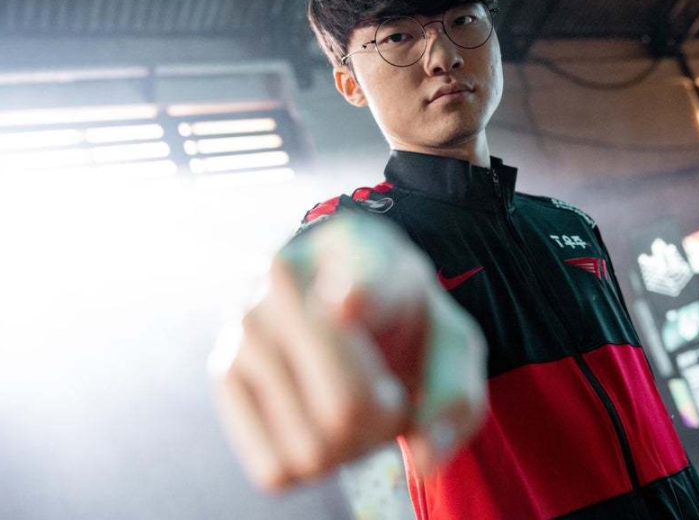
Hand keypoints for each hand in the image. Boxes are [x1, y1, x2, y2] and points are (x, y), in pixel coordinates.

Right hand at [208, 215, 487, 491]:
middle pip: (347, 409)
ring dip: (349, 447)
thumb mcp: (449, 343)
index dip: (358, 297)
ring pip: (312, 448)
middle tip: (389, 395)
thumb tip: (423, 458)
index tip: (348, 304)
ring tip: (352, 404)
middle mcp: (286, 278)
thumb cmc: (403, 322)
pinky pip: (275, 469)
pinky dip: (309, 467)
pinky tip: (316, 424)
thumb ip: (454, 393)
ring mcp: (245, 323)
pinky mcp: (224, 371)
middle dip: (384, 422)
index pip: (359, 282)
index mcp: (358, 251)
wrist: (344, 295)